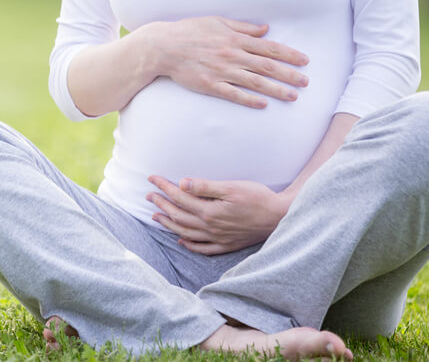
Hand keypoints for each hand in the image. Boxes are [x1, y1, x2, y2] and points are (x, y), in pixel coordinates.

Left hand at [146, 175, 291, 253]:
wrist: (280, 217)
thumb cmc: (257, 197)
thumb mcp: (231, 187)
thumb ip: (205, 187)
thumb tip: (182, 183)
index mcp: (210, 212)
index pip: (180, 198)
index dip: (164, 187)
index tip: (151, 179)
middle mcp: (210, 228)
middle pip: (179, 216)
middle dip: (161, 205)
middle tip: (148, 196)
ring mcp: (218, 239)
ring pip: (186, 233)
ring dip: (169, 224)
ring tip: (155, 216)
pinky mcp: (227, 245)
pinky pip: (203, 249)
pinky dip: (189, 245)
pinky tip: (181, 240)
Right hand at [148, 16, 308, 108]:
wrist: (163, 46)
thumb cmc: (189, 30)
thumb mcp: (217, 21)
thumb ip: (243, 26)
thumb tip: (265, 29)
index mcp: (235, 38)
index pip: (268, 47)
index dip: (289, 54)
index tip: (304, 61)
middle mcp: (232, 55)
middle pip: (267, 66)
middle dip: (289, 74)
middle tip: (306, 82)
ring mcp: (222, 71)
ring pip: (255, 82)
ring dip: (276, 90)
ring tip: (293, 96)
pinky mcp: (210, 85)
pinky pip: (234, 94)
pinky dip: (250, 99)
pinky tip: (264, 104)